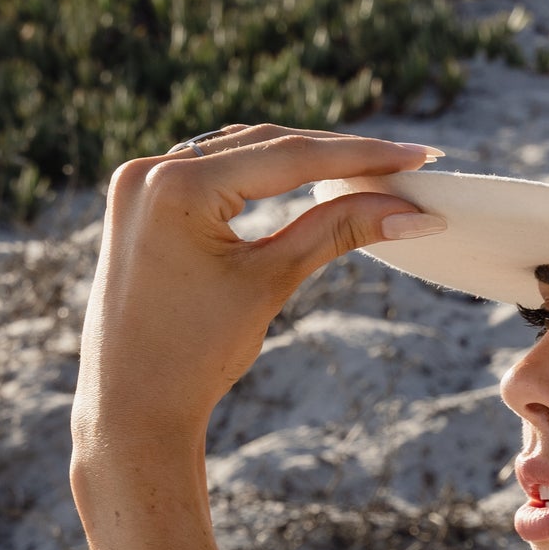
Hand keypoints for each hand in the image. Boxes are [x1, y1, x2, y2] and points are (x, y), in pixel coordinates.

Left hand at [71, 122, 444, 464]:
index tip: (417, 157)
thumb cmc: (196, 354)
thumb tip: (411, 213)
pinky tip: (303, 177)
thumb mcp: (271, 283)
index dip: (361, 157)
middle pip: (266, 145)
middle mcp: (150, 170)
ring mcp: (139, 182)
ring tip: (365, 170)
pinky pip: (213, 171)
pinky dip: (260, 173)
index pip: (289, 157)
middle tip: (403, 163)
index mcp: (177, 187)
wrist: (131, 404)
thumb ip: (337, 233)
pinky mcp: (140, 200)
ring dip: (300, 159)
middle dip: (336, 155)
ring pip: (240, 153)